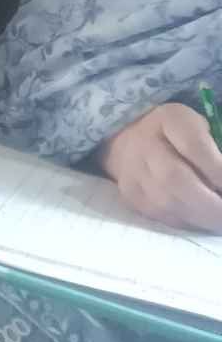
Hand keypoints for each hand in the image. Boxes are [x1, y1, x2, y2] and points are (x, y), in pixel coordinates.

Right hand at [99, 103, 221, 232]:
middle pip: (174, 179)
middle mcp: (144, 144)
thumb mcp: (199, 127)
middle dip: (210, 204)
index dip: (217, 171)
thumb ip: (214, 149)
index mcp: (169, 120)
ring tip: (218, 221)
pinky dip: (186, 222)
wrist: (128, 139)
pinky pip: (160, 216)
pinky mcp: (130, 196)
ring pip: (166, 203)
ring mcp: (132, 172)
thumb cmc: (176, 133)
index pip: (193, 145)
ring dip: (200, 218)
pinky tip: (200, 220)